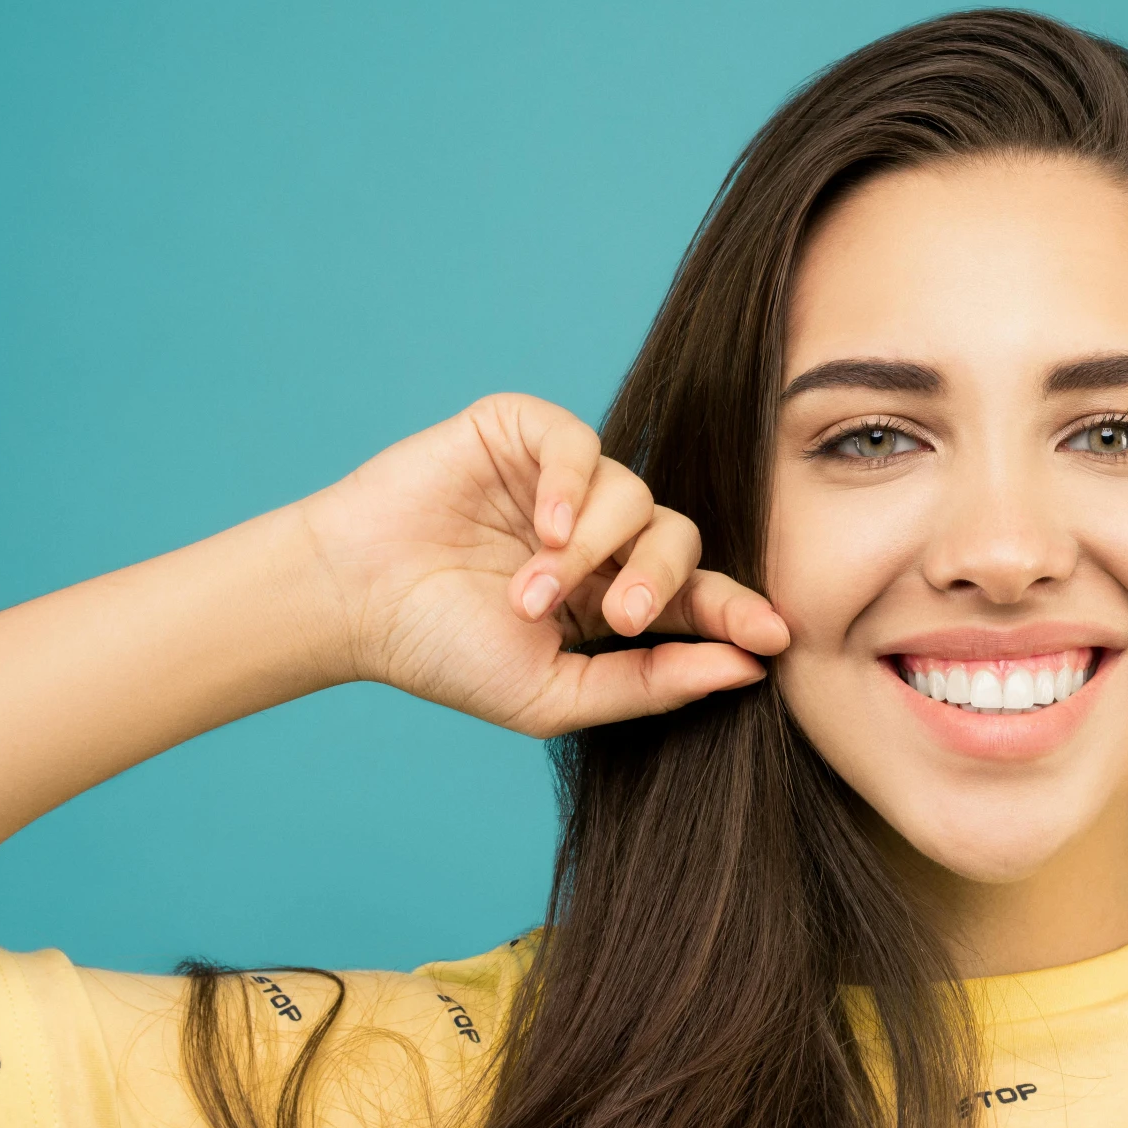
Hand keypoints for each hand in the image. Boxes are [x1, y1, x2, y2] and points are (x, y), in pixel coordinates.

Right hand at [297, 393, 788, 736]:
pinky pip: (583, 445)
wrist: (353, 603)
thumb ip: (651, 684)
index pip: (700, 596)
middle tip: (622, 616)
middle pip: (681, 538)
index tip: (775, 637)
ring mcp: (565, 482)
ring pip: (634, 494)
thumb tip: (747, 670)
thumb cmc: (446, 654)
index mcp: (615, 596)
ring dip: (589, 551)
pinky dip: (572, 487)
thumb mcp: (556, 694)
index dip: (740, 612)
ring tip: (529, 593)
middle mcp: (601, 534)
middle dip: (664, 580)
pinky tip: (542, 530)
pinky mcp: (523, 434)